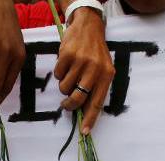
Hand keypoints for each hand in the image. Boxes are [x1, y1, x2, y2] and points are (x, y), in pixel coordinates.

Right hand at [53, 8, 112, 134]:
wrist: (88, 25)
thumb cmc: (95, 51)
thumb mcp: (102, 68)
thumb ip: (95, 87)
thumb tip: (84, 111)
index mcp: (107, 75)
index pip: (98, 102)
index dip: (90, 118)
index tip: (84, 132)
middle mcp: (95, 69)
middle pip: (78, 98)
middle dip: (69, 105)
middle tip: (66, 104)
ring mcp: (81, 61)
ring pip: (65, 88)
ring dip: (64, 85)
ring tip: (70, 73)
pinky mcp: (67, 55)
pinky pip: (58, 74)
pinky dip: (60, 72)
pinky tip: (66, 63)